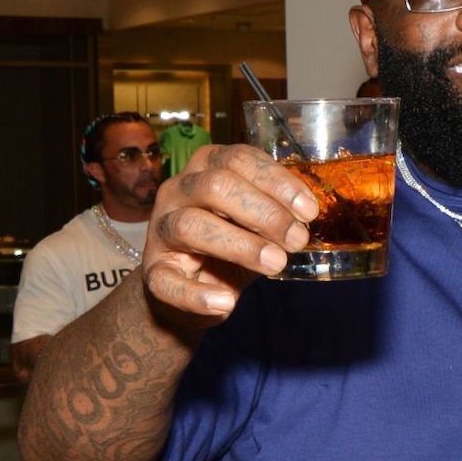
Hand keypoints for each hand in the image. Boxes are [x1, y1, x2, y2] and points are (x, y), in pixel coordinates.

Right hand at [141, 144, 318, 326]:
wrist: (187, 290)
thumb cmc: (229, 244)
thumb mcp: (256, 223)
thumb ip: (277, 213)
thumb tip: (308, 216)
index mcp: (207, 169)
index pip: (239, 159)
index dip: (276, 181)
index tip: (309, 211)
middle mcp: (178, 191)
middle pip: (216, 186)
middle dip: (264, 212)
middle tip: (297, 240)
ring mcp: (160, 230)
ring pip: (191, 226)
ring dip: (240, 246)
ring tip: (276, 264)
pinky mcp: (152, 272)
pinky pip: (167, 281)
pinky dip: (197, 294)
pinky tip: (226, 301)